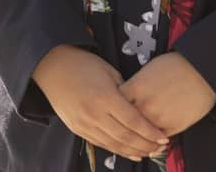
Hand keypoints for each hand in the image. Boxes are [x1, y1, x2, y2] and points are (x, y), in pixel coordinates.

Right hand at [32, 44, 169, 161]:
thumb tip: (139, 106)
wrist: (51, 67)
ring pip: (114, 145)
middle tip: (161, 147)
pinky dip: (117, 150)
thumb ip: (125, 90)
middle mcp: (94, 114)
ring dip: (134, 151)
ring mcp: (84, 123)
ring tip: (149, 152)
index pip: (133, 121)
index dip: (150, 132)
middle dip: (146, 145)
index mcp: (105, 97)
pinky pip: (101, 144)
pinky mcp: (77, 129)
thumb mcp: (108, 71)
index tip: (164, 137)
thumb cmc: (82, 63)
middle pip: (126, 137)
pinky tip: (130, 153)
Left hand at [118, 51, 215, 136]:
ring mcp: (157, 118)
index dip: (112, 107)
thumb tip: (122, 98)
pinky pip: (156, 140)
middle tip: (121, 125)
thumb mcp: (146, 71)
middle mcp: (144, 105)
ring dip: (136, 138)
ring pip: (140, 135)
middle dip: (122, 124)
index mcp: (135, 88)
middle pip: (124, 121)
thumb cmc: (175, 67)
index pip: (114, 103)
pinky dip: (153, 142)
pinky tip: (151, 141)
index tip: (113, 109)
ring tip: (136, 137)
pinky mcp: (172, 127)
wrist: (201, 71)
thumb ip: (132, 87)